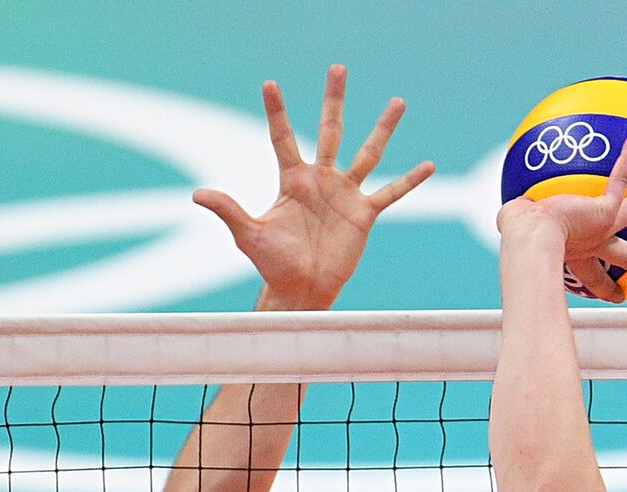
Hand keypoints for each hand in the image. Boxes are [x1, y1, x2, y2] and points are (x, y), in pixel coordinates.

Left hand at [193, 65, 433, 308]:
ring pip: (369, 153)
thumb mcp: (248, 235)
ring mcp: (345, 194)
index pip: (282, 138)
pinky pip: (391, 193)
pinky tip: (428, 165)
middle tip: (338, 68)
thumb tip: (198, 194)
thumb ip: (229, 210)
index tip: (270, 83)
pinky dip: (410, 181)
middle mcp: (321, 180)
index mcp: (292, 180)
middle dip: (333, 100)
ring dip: (383, 128)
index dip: (276, 111)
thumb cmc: (273, 264)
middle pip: (330, 130)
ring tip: (398, 101)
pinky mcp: (364, 215)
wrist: (301, 290)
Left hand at [498, 131, 626, 301]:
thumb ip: (517, 220)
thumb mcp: (518, 231)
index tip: (614, 295)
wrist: (530, 240)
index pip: (594, 276)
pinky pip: (622, 180)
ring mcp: (603, 228)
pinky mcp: (605, 212)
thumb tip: (509, 213)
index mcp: (576, 257)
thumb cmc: (519, 240)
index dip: (605, 287)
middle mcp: (594, 245)